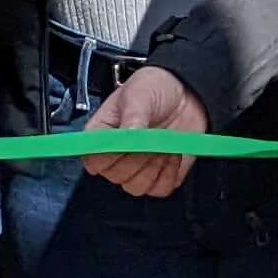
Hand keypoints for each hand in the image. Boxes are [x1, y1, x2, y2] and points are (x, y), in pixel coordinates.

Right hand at [80, 64, 209, 197]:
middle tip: (152, 136)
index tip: (126, 142)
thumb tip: (128, 136)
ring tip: (163, 142)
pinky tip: (172, 152)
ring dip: (155, 165)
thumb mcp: (139, 94)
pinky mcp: (158, 177)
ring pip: (137, 186)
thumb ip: (132, 116)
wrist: (185, 93)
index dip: (107, 155)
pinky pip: (159, 189)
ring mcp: (136, 169)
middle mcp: (115, 156)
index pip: (92, 158)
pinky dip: (169, 172)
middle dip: (139, 157)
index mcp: (101, 133)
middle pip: (116, 175)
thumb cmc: (155, 89)